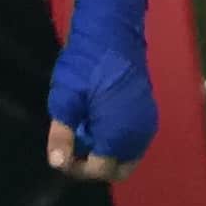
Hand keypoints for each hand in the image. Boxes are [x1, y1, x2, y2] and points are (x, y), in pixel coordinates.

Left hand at [48, 0, 155, 179]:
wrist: (112, 34)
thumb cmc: (85, 65)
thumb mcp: (65, 100)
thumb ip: (62, 135)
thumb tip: (57, 163)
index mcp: (120, 135)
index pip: (101, 170)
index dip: (78, 168)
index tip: (61, 153)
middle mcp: (139, 134)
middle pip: (118, 169)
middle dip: (94, 164)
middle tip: (72, 147)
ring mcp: (147, 123)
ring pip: (127, 155)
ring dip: (105, 152)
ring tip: (82, 131)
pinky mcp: (148, 113)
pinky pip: (132, 140)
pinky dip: (115, 140)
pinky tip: (96, 121)